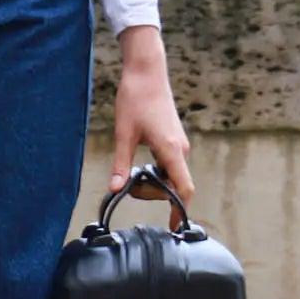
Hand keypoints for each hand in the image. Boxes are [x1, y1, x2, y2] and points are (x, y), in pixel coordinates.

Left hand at [110, 26, 192, 205]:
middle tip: (127, 186)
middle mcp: (180, 149)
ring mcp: (179, 144)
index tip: (173, 226)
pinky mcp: (174, 139)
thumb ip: (120, 164)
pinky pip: (169, 165)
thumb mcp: (123, 134)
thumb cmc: (135, 98)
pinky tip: (138, 163)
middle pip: (175, 186)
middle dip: (153, 193)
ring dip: (153, 182)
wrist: (146, 72)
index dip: (180, 210)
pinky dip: (155, 171)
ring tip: (130, 173)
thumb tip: (115, 189)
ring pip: (171, 176)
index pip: (184, 188)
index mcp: (171, 150)